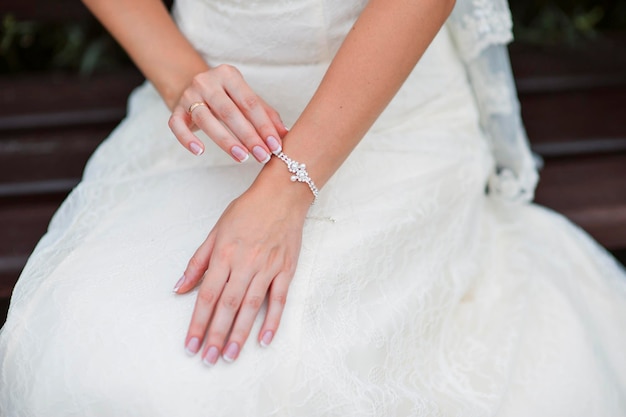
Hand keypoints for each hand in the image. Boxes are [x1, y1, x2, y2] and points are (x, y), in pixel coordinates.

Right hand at [168, 64, 288, 162]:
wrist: (193, 87)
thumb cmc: (227, 97)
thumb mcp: (247, 99)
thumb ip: (266, 115)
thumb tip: (286, 134)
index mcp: (228, 75)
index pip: (249, 102)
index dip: (264, 125)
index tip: (275, 145)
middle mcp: (207, 82)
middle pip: (229, 112)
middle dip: (248, 136)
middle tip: (263, 156)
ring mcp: (189, 95)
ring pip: (206, 120)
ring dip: (226, 141)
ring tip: (242, 157)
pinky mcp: (174, 109)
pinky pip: (177, 125)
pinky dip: (187, 139)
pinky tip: (200, 151)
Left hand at [172, 178, 309, 365]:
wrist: (282, 195)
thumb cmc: (247, 211)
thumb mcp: (216, 231)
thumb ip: (197, 262)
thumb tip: (179, 288)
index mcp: (223, 254)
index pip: (207, 295)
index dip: (197, 323)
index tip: (190, 344)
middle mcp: (244, 263)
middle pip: (227, 306)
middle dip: (216, 335)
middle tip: (208, 359)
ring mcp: (267, 267)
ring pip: (251, 306)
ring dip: (240, 333)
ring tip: (230, 356)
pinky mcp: (286, 269)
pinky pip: (279, 299)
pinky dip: (272, 320)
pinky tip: (264, 339)